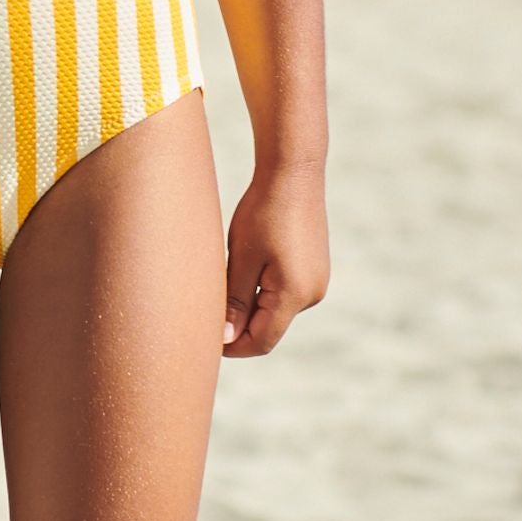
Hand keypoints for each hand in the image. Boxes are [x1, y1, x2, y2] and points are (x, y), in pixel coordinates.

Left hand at [223, 162, 328, 357]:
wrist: (292, 174)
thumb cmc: (263, 212)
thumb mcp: (242, 258)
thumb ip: (236, 302)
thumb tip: (226, 339)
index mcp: (295, 295)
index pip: (261, 341)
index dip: (232, 346)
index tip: (205, 340)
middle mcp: (312, 294)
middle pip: (269, 328)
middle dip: (239, 327)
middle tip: (206, 311)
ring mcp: (316, 281)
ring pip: (276, 311)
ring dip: (249, 307)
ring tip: (223, 283)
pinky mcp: (314, 269)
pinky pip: (284, 293)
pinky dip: (262, 292)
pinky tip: (244, 269)